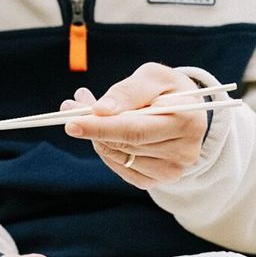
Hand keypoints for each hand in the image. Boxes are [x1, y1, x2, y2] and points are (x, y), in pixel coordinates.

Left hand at [61, 62, 207, 187]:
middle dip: (92, 126)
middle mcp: (184, 152)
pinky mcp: (158, 180)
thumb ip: (127, 91)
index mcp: (186, 121)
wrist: (187, 112)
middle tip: (70, 107)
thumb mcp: (152, 76)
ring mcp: (172, 171)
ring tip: (89, 110)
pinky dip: (107, 149)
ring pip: (119, 157)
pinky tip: (105, 131)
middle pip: (124, 144)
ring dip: (96, 135)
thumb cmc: (166, 88)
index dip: (101, 127)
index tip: (72, 122)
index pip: (135, 130)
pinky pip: (121, 168)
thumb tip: (100, 110)